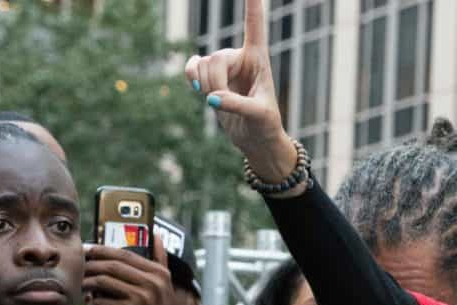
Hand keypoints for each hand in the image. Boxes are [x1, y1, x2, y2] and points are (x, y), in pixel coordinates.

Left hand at [82, 239, 179, 304]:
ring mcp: (142, 298)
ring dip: (89, 284)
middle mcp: (153, 283)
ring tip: (82, 287)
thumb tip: (157, 235)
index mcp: (159, 273)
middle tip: (79, 267)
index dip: (103, 251)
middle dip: (92, 265)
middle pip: (113, 265)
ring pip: (105, 282)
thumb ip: (160, 261)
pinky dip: (93, 303)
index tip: (88, 250)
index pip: (125, 254)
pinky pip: (103, 301)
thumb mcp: (164, 287)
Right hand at [184, 0, 297, 184]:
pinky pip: (193, 67)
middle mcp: (241, 58)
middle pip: (217, 59)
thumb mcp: (259, 116)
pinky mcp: (211, 79)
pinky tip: (192, 82)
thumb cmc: (266, 126)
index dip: (252, 5)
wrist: (256, 140)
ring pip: (203, 66)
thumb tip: (212, 99)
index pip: (254, 26)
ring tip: (217, 102)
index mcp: (259, 59)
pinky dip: (190, 74)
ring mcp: (225, 67)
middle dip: (216, 84)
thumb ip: (238, 105)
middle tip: (223, 104)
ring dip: (205, 86)